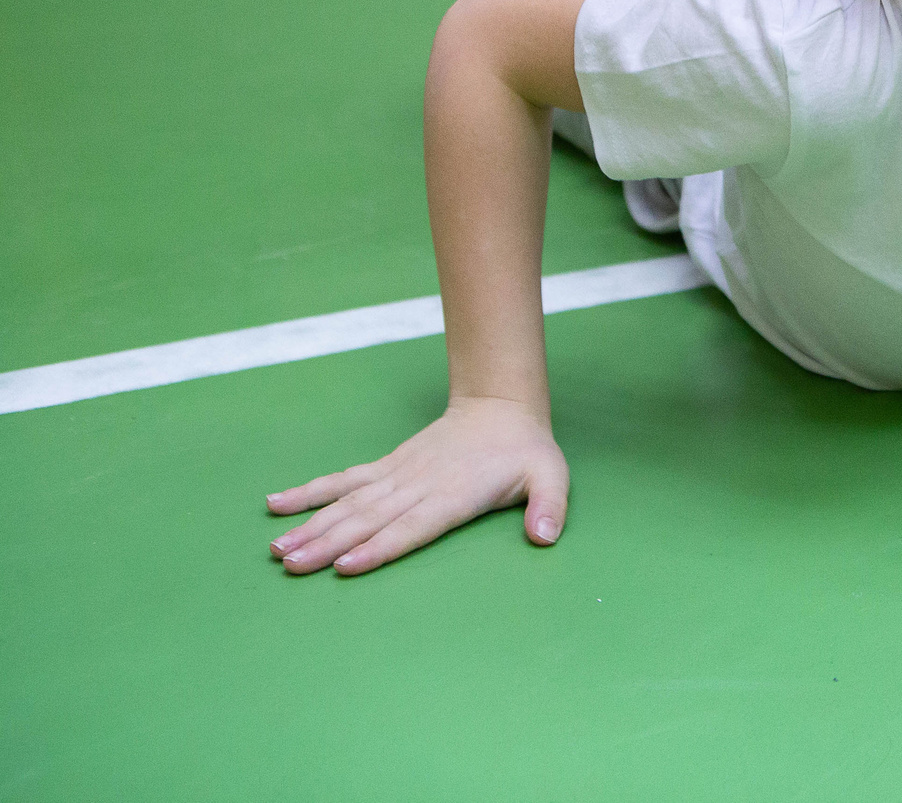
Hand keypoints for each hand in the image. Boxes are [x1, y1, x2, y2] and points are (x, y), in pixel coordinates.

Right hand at [265, 396, 567, 575]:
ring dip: (312, 525)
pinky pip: (344, 480)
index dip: (379, 547)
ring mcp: (397, 474)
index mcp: (454, 495)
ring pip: (349, 502)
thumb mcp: (552, 476)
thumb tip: (546, 537)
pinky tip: (276, 503)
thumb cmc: (526, 452)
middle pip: (369, 519)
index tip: (344, 566)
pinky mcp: (386, 466)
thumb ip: (549, 506)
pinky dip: (311, 491)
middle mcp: (418, 485)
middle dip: (328, 544)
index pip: (412, 526)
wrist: (500, 407)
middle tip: (291, 565)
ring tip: (277, 547)